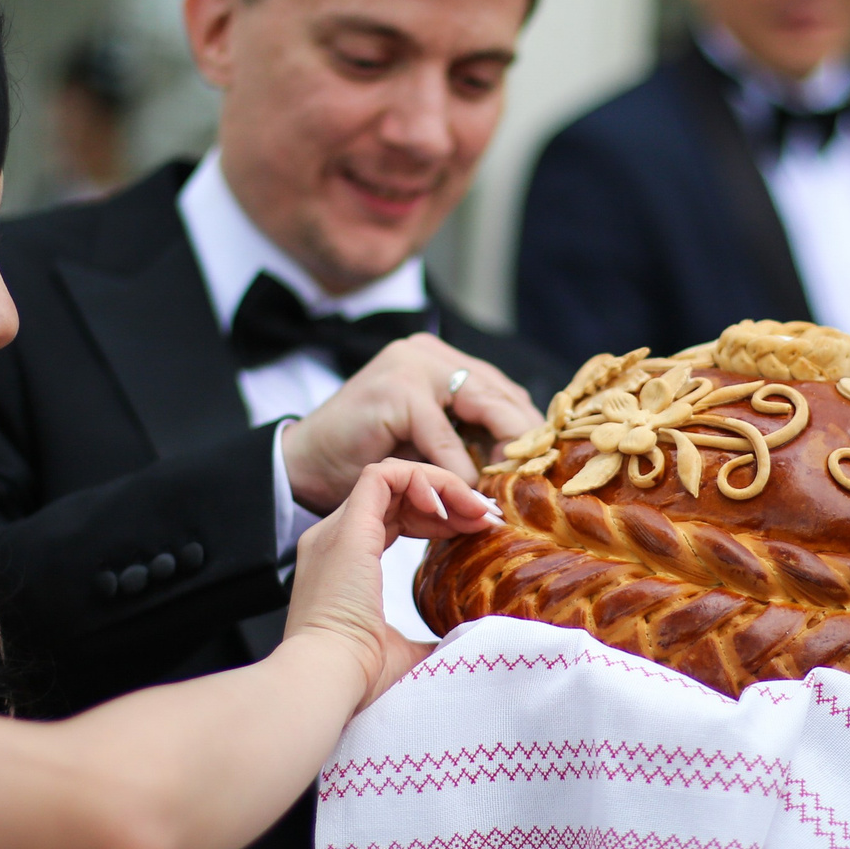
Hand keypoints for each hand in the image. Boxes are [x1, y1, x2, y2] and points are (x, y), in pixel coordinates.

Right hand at [282, 334, 539, 513]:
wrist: (305, 464)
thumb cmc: (367, 458)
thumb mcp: (430, 443)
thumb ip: (469, 440)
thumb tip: (524, 467)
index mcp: (441, 361)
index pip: (502, 390)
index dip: (526, 429)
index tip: (544, 468)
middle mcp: (429, 353)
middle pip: (500, 393)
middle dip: (522, 440)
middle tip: (537, 482)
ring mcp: (412, 365)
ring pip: (482, 407)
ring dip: (500, 454)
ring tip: (510, 491)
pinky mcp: (397, 389)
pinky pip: (444, 436)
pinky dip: (460, 469)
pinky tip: (469, 495)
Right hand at [285, 457, 498, 708]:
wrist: (328, 678)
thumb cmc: (360, 676)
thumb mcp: (406, 653)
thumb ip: (430, 639)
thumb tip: (464, 644)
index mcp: (346, 566)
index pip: (393, 519)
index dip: (438, 520)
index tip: (477, 532)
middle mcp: (336, 541)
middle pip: (396, 496)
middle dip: (448, 499)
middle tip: (487, 519)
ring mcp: (338, 531)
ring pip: (392, 478)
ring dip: (441, 486)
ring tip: (476, 511)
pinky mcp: (348, 528)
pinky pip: (382, 476)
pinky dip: (419, 479)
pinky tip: (447, 507)